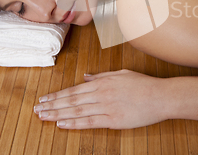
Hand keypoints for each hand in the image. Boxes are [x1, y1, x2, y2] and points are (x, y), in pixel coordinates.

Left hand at [33, 69, 167, 128]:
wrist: (160, 96)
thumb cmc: (143, 85)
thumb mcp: (121, 74)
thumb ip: (101, 76)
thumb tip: (86, 77)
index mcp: (102, 82)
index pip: (74, 90)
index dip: (57, 95)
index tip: (44, 99)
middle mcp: (101, 94)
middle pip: (71, 100)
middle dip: (52, 104)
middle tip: (36, 109)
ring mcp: (106, 107)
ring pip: (77, 110)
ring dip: (58, 113)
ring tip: (43, 116)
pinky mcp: (113, 120)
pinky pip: (89, 122)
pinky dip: (74, 122)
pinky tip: (62, 123)